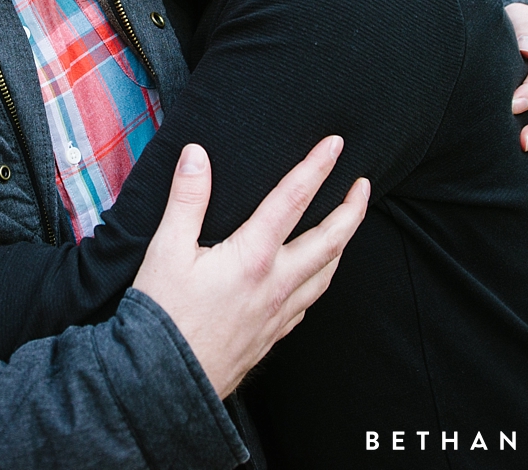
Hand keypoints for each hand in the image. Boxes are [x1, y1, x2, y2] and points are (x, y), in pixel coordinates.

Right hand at [133, 137, 368, 398]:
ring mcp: (278, 313)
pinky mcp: (272, 335)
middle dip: (351, 209)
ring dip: (343, 244)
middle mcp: (275, 284)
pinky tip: (315, 276)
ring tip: (348, 225)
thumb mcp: (166, 251)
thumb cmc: (162, 316)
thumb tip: (196, 155)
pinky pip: (309, 301)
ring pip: (326, 273)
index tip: (335, 145)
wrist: (164, 384)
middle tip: (364, 185)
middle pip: (329, 241)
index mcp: (252, 257)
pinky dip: (322, 278)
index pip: (292, 200)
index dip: (316, 168)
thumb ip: (186, 200)